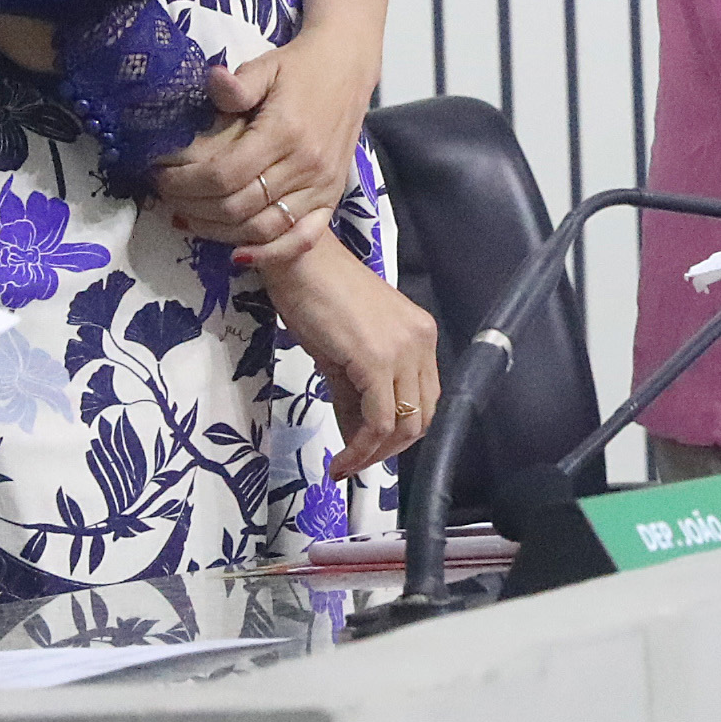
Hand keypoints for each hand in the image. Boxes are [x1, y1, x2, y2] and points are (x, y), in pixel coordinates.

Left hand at [150, 28, 377, 272]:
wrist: (348, 66)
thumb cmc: (300, 67)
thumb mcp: (266, 66)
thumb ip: (238, 84)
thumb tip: (211, 81)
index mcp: (284, 131)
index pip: (225, 174)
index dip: (185, 183)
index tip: (159, 177)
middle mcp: (305, 165)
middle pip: (237, 207)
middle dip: (193, 208)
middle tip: (167, 198)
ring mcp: (321, 186)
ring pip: (262, 228)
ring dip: (219, 232)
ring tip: (189, 220)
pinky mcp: (332, 198)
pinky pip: (300, 239)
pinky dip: (269, 253)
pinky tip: (238, 254)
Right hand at [265, 238, 440, 477]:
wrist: (296, 257)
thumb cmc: (314, 293)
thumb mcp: (343, 351)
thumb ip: (355, 395)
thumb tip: (356, 440)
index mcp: (419, 335)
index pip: (425, 398)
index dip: (399, 433)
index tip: (368, 451)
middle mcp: (420, 340)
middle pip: (423, 416)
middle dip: (389, 449)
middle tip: (356, 461)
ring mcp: (403, 349)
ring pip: (405, 424)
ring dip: (375, 455)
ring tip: (345, 463)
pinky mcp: (377, 359)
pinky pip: (378, 422)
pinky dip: (361, 449)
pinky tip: (340, 459)